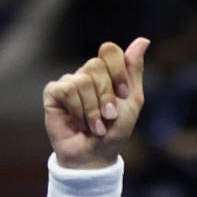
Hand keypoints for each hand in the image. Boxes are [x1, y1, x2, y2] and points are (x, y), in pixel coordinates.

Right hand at [43, 38, 149, 169]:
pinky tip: (78, 122)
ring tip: (94, 126)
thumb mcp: (132, 101)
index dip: (118, 73)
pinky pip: (67, 90)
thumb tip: (143, 40)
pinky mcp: (53, 93)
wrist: (95, 155)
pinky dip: (77, 110)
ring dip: (93, 110)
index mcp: (106, 72)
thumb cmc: (115, 131)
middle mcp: (86, 74)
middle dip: (106, 96)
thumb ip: (134, 71)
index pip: (110, 51)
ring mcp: (69, 82)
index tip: (124, 95)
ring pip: (82, 81)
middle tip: (108, 117)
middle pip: (96, 66)